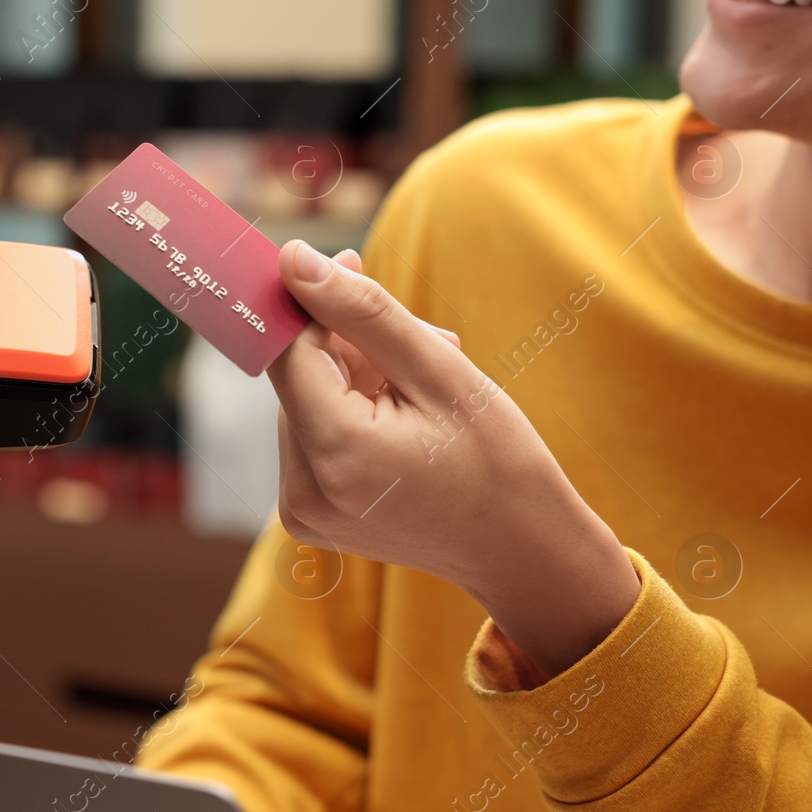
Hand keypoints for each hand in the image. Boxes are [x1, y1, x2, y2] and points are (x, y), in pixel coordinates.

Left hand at [266, 241, 638, 675]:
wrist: (523, 552)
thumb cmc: (499, 460)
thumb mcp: (441, 371)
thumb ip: (362, 312)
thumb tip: (294, 259)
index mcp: (335, 453)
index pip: (288, 349)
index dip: (310, 301)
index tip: (342, 264)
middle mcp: (302, 489)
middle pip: (299, 376)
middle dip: (353, 345)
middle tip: (429, 338)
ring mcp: (301, 510)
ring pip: (307, 402)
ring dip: (358, 377)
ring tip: (428, 383)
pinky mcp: (308, 516)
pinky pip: (315, 436)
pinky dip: (353, 413)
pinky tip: (407, 416)